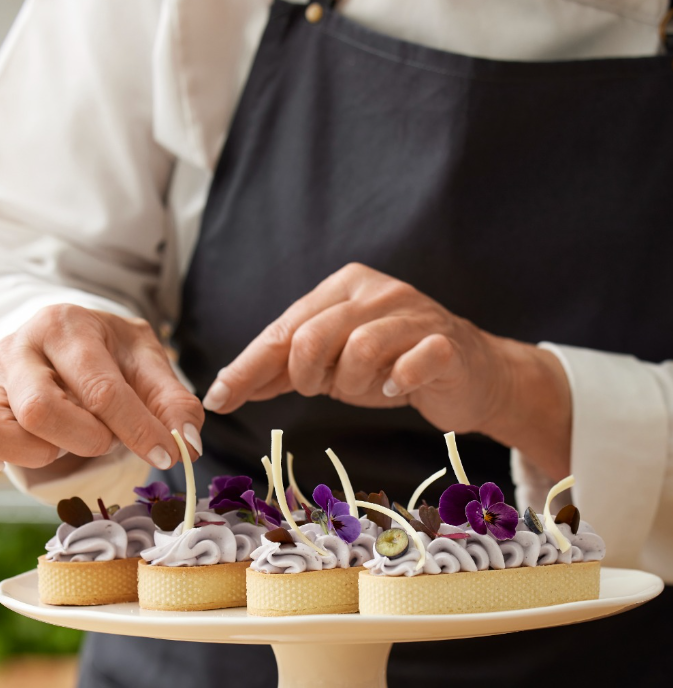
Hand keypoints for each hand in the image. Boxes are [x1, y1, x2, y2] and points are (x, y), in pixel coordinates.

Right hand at [0, 305, 203, 478]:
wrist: (61, 337)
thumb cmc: (108, 353)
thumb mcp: (146, 360)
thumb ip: (171, 398)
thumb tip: (187, 441)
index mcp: (65, 326)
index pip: (100, 388)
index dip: (139, 429)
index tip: (168, 454)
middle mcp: (18, 349)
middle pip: (40, 410)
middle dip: (85, 439)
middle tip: (106, 442)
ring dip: (36, 453)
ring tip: (63, 447)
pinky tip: (2, 466)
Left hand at [202, 263, 570, 476]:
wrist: (470, 375)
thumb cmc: (391, 366)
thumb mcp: (331, 366)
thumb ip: (283, 370)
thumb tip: (223, 390)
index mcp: (342, 288)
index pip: (282, 329)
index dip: (247, 367)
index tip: (218, 400)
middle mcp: (376, 292)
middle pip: (312, 336)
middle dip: (306, 375)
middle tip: (323, 389)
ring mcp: (415, 313)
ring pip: (358, 349)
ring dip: (353, 383)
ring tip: (368, 387)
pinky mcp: (446, 343)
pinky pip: (412, 361)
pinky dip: (398, 380)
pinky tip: (398, 385)